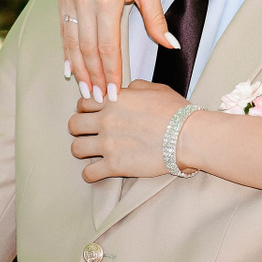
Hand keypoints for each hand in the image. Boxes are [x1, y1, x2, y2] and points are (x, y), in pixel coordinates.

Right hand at [59, 0, 175, 95]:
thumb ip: (157, 21)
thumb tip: (172, 47)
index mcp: (107, 0)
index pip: (108, 47)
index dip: (110, 73)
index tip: (113, 94)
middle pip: (88, 49)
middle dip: (93, 77)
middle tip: (97, 99)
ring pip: (72, 41)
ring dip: (78, 68)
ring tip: (84, 89)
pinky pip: (64, 28)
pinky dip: (66, 49)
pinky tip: (70, 66)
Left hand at [69, 81, 188, 181]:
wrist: (188, 136)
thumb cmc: (177, 113)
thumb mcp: (156, 89)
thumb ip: (136, 86)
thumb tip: (127, 88)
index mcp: (115, 100)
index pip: (83, 103)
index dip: (85, 109)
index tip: (91, 116)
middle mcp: (106, 120)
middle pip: (73, 124)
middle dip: (79, 129)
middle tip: (88, 134)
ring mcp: (108, 144)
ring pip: (76, 148)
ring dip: (82, 150)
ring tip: (92, 153)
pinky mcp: (114, 166)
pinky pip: (89, 173)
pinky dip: (90, 174)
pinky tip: (97, 172)